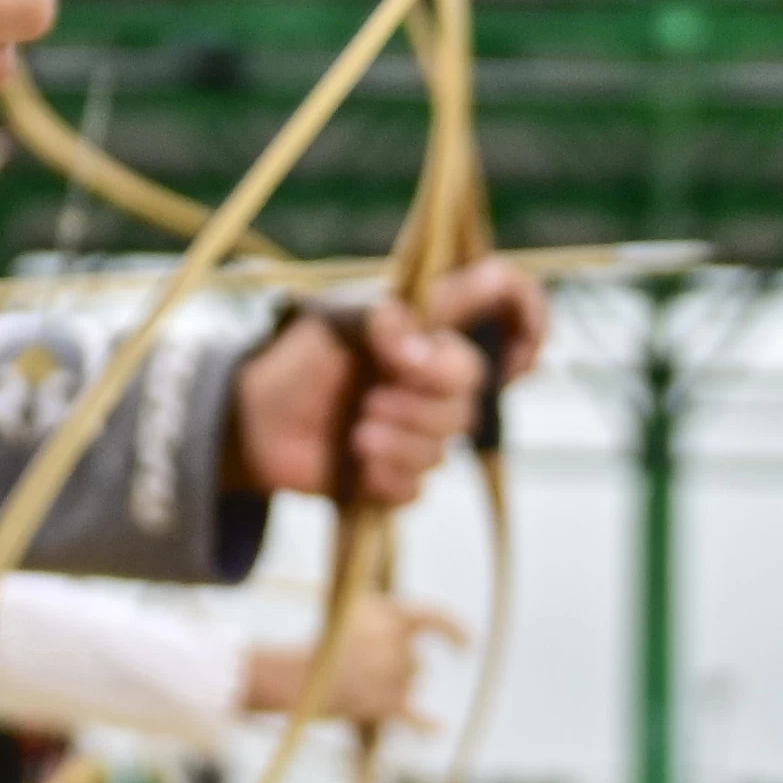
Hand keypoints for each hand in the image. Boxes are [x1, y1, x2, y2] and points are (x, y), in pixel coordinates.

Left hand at [231, 261, 539, 508]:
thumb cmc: (296, 359)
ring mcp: (422, 425)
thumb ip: (377, 322)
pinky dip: (385, 476)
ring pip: (446, 443)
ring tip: (356, 430)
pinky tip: (356, 462)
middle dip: (425, 397)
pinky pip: (418, 484)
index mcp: (427, 322)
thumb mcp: (330, 323)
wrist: (253, 421)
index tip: (517, 353)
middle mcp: (434, 372)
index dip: (529, 317)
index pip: (503, 298)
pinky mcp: (401, 474)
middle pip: (473, 386)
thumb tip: (419, 351)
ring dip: (398, 439)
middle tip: (374, 396)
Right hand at [240, 592, 460, 733]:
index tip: (467, 644)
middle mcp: (397, 643)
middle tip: (361, 667)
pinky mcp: (385, 705)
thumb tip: (419, 631)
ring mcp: (393, 675)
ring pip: (410, 683)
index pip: (436, 618)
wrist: (294, 676)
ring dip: (393, 686)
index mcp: (391, 614)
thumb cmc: (322, 641)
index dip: (455, 631)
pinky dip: (426, 725)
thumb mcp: (354, 610)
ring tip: (358, 682)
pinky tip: (439, 728)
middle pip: (416, 662)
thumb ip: (388, 616)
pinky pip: (414, 717)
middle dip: (396, 667)